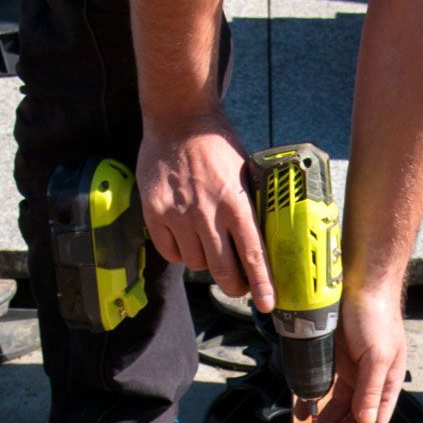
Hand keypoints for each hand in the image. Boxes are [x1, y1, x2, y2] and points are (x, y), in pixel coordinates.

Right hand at [134, 113, 274, 311]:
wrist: (178, 118)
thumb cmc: (216, 145)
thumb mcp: (244, 173)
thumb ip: (249, 209)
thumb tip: (260, 245)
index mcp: (236, 203)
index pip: (253, 255)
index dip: (261, 285)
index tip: (268, 304)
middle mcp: (207, 213)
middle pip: (223, 271)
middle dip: (234, 286)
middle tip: (238, 286)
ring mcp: (179, 215)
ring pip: (195, 264)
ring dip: (205, 262)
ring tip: (208, 244)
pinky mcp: (155, 213)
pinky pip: (170, 252)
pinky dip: (180, 253)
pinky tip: (186, 239)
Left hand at [312, 284, 406, 422]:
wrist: (360, 283)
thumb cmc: (376, 317)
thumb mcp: (377, 356)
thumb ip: (370, 391)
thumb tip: (366, 422)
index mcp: (386, 385)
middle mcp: (369, 384)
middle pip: (352, 421)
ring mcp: (351, 374)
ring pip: (337, 410)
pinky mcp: (334, 364)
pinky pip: (323, 392)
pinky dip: (315, 407)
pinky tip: (304, 418)